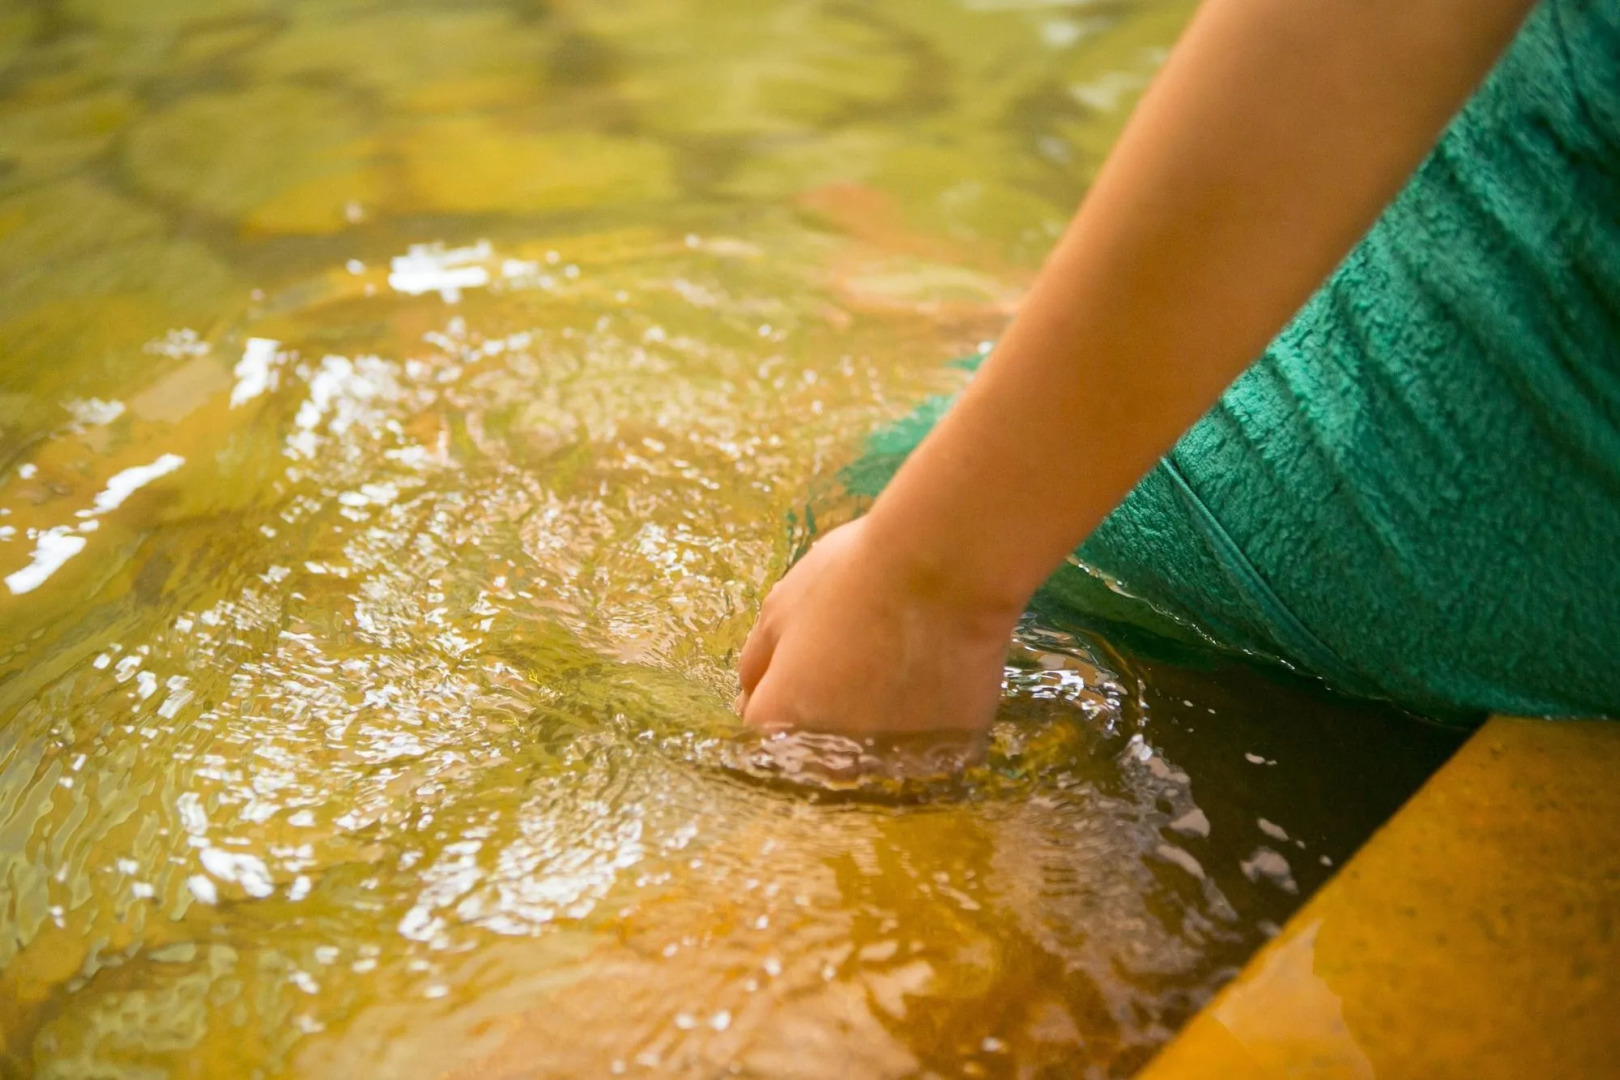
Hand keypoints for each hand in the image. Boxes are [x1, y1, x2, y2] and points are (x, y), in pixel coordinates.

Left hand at [737, 516, 1022, 734]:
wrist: (946, 569)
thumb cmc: (851, 579)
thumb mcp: (779, 609)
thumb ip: (756, 664)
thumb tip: (751, 693)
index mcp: (780, 722)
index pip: (762, 731)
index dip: (780, 696)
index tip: (803, 668)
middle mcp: (832, 757)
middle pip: (817, 752)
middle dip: (825, 718)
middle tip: (852, 665)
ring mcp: (890, 759)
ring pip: (871, 754)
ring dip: (873, 725)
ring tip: (894, 671)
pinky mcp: (945, 751)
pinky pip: (923, 745)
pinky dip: (921, 722)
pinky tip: (930, 678)